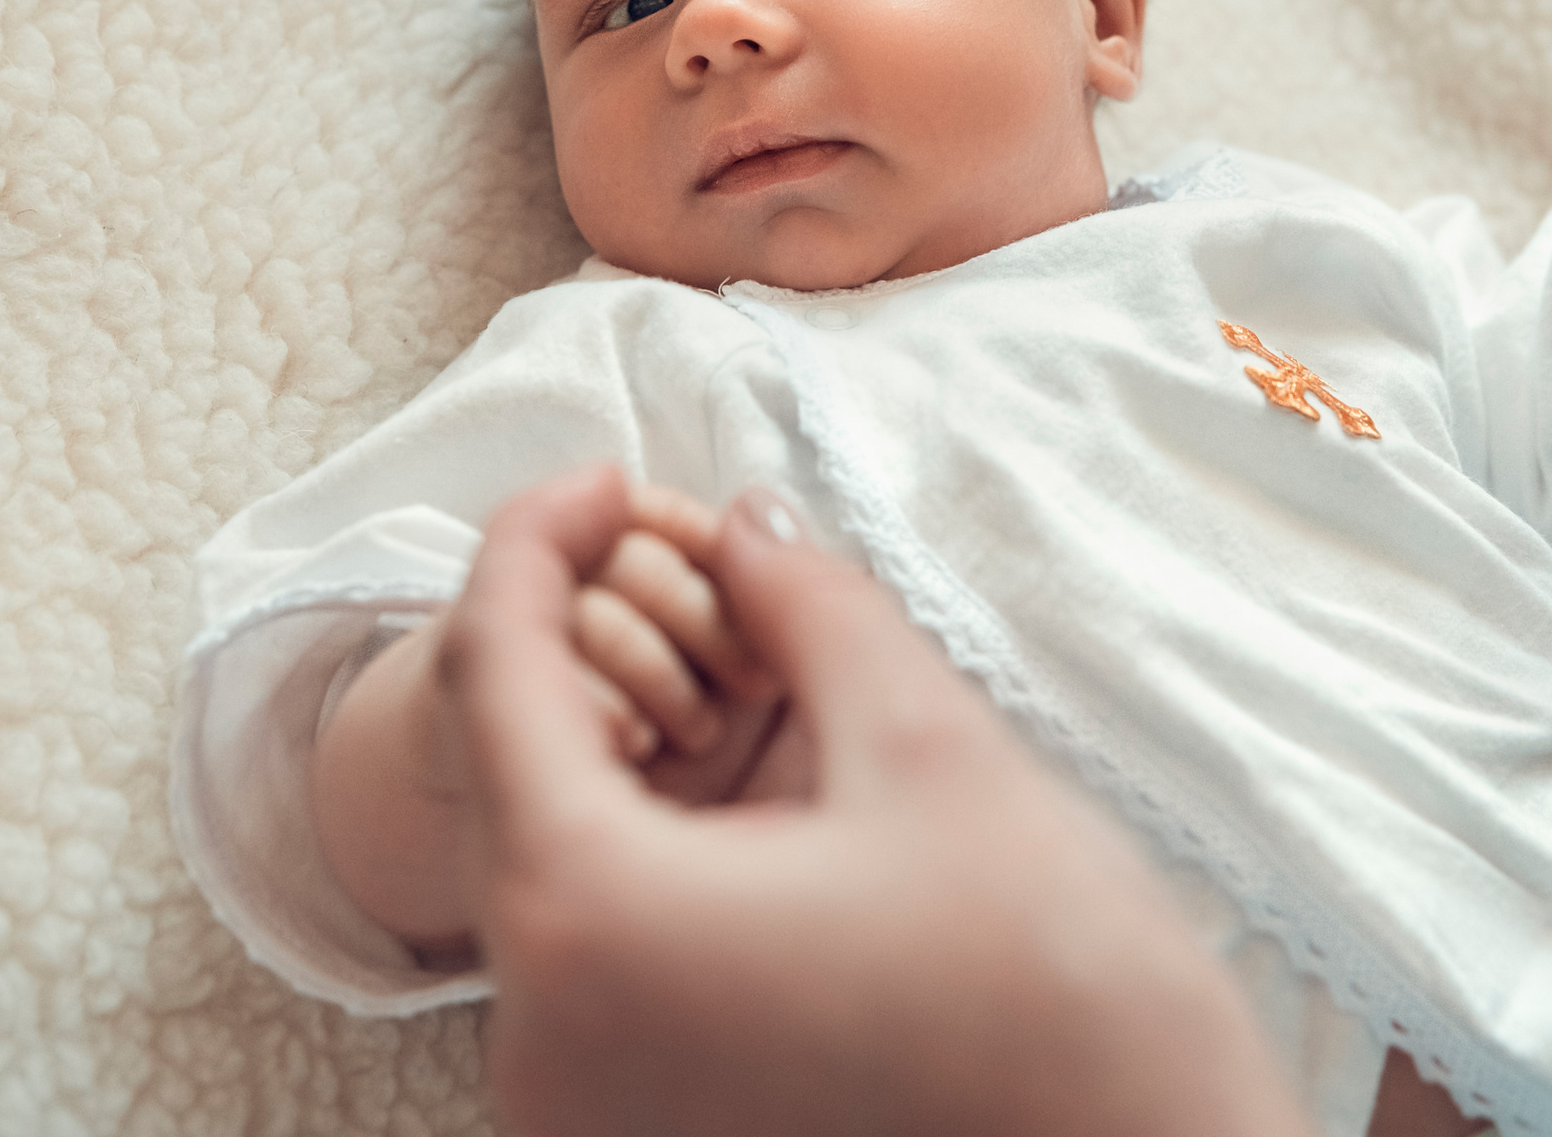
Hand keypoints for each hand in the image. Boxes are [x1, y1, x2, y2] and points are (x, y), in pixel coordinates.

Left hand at [440, 466, 1315, 1136]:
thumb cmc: (1060, 997)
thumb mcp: (930, 751)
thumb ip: (807, 607)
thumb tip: (745, 530)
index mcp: (587, 921)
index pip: (491, 674)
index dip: (533, 542)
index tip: (605, 480)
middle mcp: (540, 1046)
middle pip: (514, 785)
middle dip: (594, 656)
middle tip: (696, 575)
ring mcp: (578, 1121)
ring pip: (556, 884)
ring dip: (628, 773)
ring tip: (746, 698)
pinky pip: (598, 981)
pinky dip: (650, 883)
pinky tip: (758, 835)